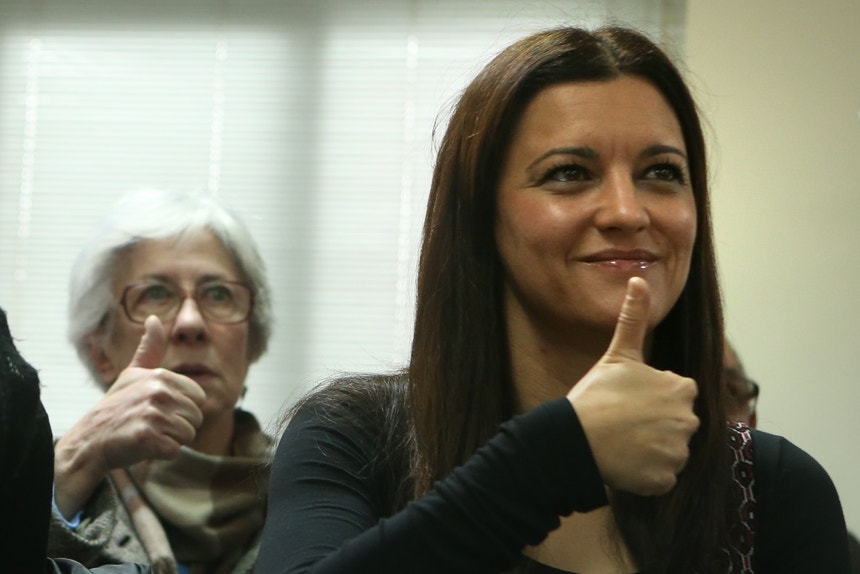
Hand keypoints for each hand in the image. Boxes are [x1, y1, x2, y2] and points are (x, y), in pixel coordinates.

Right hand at [54, 315, 205, 517]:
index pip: (199, 398)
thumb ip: (149, 348)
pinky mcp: (147, 437)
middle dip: (177, 426)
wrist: (88, 441)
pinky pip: (175, 450)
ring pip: (188, 435)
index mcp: (161, 376)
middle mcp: (158, 392)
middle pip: (197, 417)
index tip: (157, 409)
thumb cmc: (115, 408)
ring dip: (170, 440)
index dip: (182, 409)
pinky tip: (142, 446)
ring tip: (146, 434)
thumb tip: (154, 318)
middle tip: (150, 424)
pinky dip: (161, 454)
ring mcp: (152, 414)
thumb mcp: (132, 374)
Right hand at [567, 277, 698, 495]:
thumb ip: (634, 318)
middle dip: (655, 426)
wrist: (574, 438)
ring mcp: (677, 452)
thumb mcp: (618, 354)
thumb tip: (638, 278)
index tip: (629, 401)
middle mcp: (688, 421)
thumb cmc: (595, 394)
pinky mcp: (665, 480)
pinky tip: (624, 463)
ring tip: (621, 443)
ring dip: (650, 451)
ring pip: (670, 452)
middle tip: (623, 423)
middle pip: (676, 425)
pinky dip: (645, 475)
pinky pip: (661, 478)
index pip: (678, 395)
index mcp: (682, 389)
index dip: (653, 398)